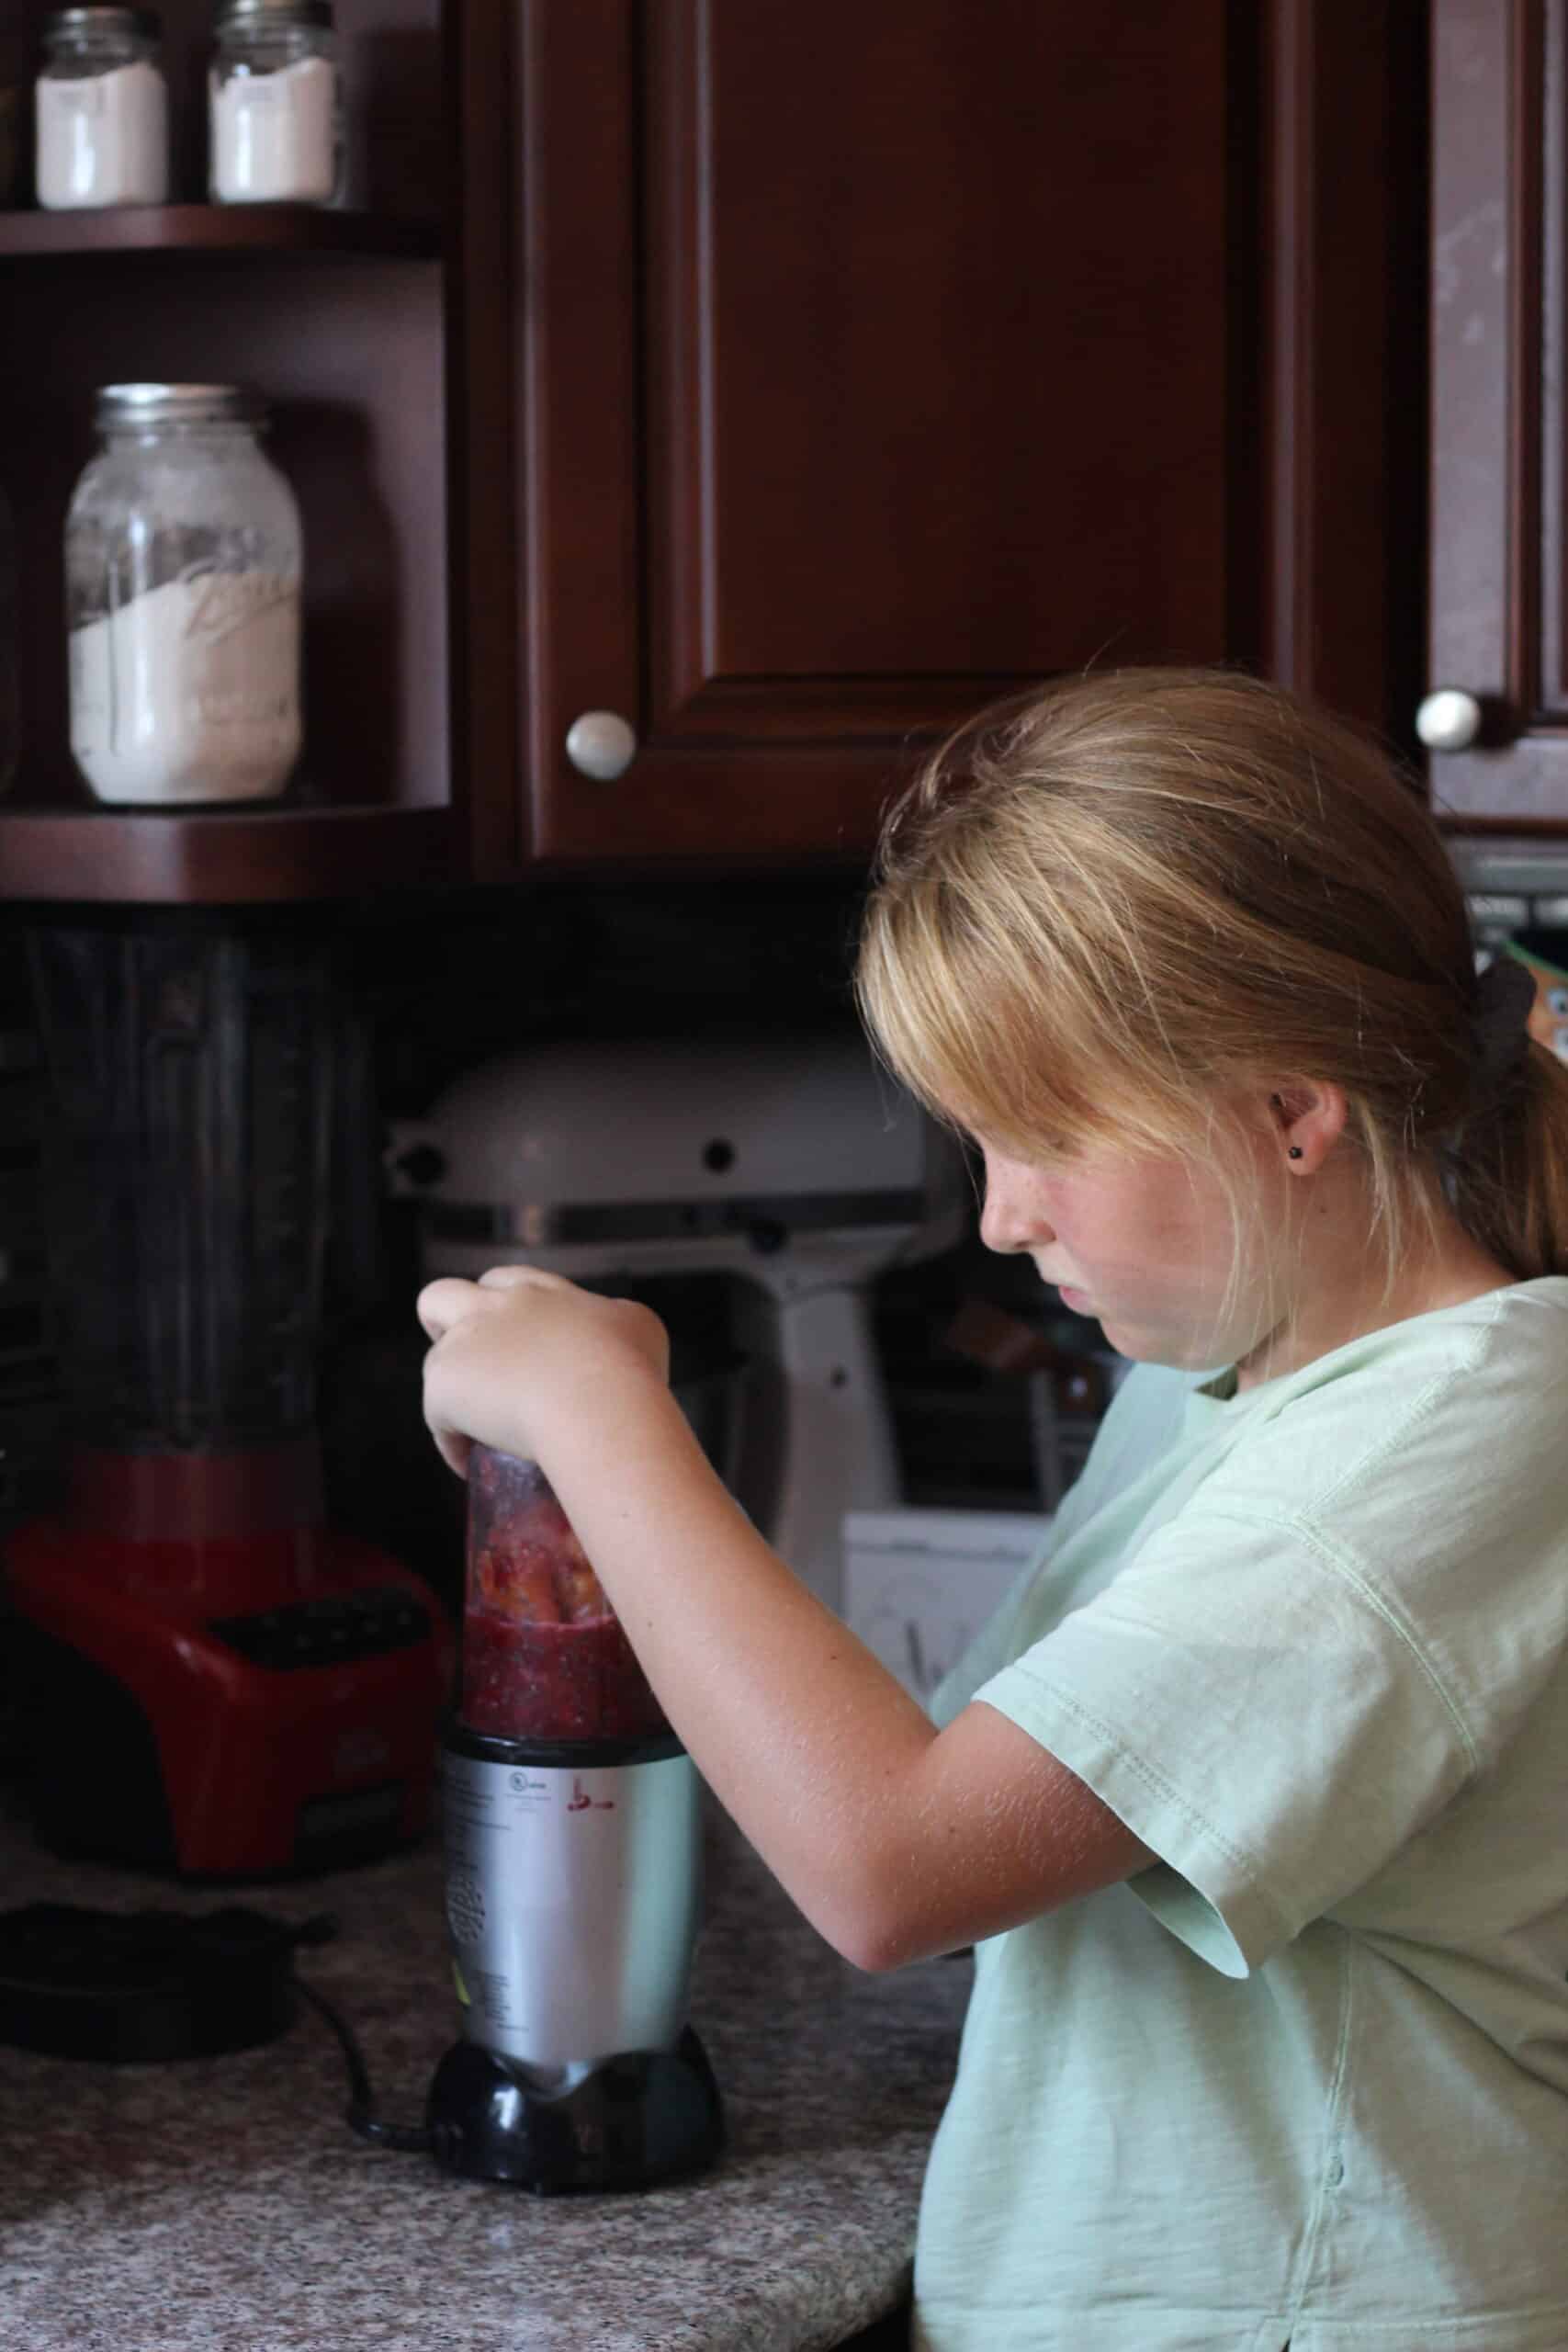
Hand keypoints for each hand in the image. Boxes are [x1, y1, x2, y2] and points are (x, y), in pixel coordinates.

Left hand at [417, 1266, 670, 1476]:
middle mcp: (495, 1308)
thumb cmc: (628, 1370)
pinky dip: (453, 1442)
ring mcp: (465, 1344)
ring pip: (436, 1362)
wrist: (599, 1405)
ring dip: (452, 1390)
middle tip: (471, 1364)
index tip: (519, 1338)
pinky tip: (470, 1463)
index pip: (506, 1282)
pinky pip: (438, 1419)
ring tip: (476, 1427)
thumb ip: (615, 1325)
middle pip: (441, 1296)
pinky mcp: (445, 1386)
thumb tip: (611, 1347)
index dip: (503, 1308)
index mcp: (539, 1292)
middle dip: (443, 1323)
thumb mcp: (638, 1328)